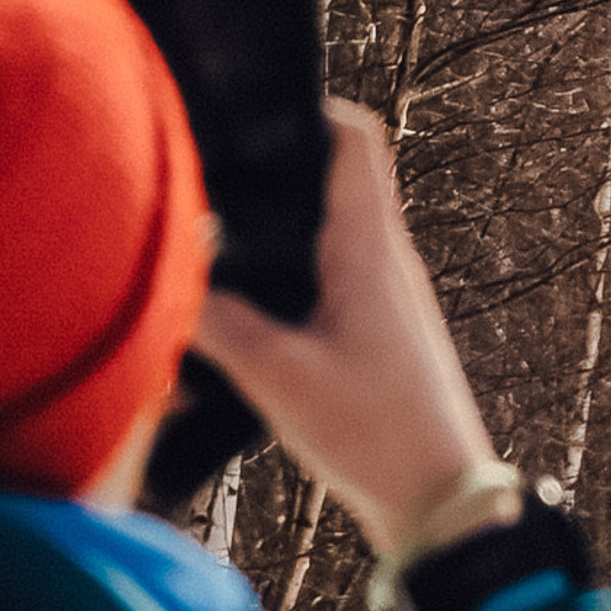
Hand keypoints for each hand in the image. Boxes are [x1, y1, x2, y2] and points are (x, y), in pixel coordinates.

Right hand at [195, 102, 506, 564]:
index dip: (308, 110)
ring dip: (270, 237)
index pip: (356, 140)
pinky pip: (321, 283)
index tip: (248, 117)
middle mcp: (383, 259)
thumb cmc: (375, 433)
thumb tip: (171, 271)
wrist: (439, 500)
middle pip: (328, 181)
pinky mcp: (373, 332)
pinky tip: (237, 311)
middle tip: (205, 181)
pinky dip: (280, 286)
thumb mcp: (278, 376)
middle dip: (267, 177)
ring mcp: (382, 295)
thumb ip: (218, 318)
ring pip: (320, 235)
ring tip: (208, 244)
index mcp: (369, 249)